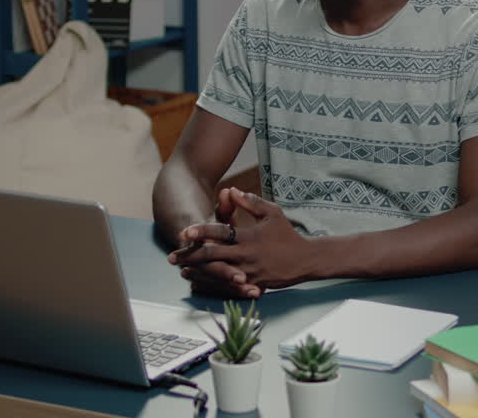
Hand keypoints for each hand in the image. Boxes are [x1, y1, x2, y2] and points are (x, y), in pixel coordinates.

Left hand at [177, 188, 316, 290]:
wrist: (305, 260)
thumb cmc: (287, 233)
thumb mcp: (272, 213)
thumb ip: (251, 202)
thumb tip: (232, 190)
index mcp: (249, 236)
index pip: (221, 232)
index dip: (201, 231)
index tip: (184, 232)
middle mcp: (246, 255)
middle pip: (212, 256)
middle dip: (190, 256)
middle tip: (172, 256)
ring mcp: (249, 272)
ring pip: (217, 274)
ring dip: (198, 273)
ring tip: (182, 270)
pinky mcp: (252, 285)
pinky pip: (228, 287)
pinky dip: (212, 285)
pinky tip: (200, 284)